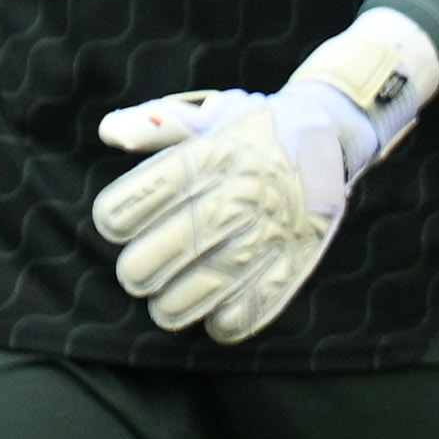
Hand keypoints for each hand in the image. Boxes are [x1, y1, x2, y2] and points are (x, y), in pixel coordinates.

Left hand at [91, 12, 438, 342]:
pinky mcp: (299, 256)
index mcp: (217, 153)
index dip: (121, 213)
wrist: (329, 133)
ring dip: (177, 303)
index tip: (112, 225)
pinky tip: (212, 319)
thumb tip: (109, 131)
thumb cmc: (251, 133)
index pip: (157, 188)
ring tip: (163, 306)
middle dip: (143, 268)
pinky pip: (260, 302)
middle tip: (134, 276)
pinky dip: (229, 321)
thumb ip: (155, 126)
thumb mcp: (209, 117)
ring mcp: (275, 227)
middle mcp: (245, 190)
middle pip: (183, 239)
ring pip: (215, 279)